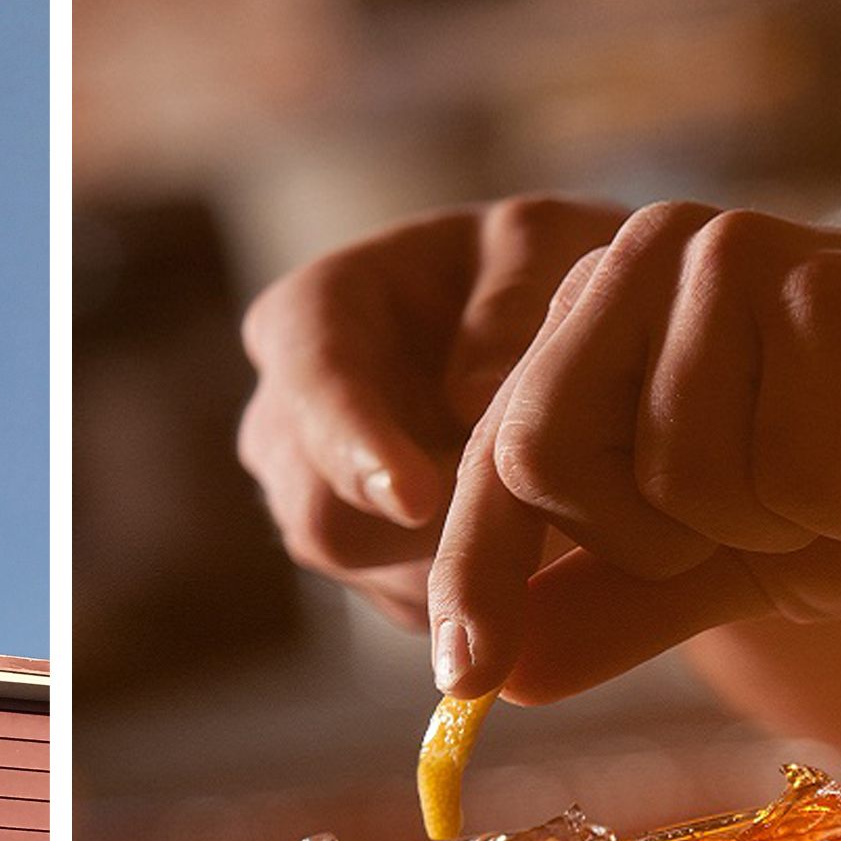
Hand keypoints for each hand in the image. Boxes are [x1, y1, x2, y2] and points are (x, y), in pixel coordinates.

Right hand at [236, 198, 628, 624]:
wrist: (552, 321)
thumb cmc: (535, 264)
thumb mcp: (540, 240)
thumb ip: (511, 298)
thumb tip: (468, 398)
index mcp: (309, 317)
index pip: (311, 387)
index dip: (356, 447)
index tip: (417, 498)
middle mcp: (287, 418)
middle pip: (319, 509)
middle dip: (417, 530)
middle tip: (533, 523)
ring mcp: (316, 497)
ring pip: (361, 569)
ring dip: (453, 559)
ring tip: (552, 520)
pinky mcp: (367, 562)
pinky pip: (406, 600)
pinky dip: (473, 584)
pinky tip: (540, 543)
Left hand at [424, 201, 840, 700]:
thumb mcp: (737, 563)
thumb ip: (618, 604)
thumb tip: (501, 675)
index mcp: (600, 322)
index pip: (496, 461)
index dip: (474, 573)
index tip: (464, 681)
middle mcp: (641, 264)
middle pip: (543, 456)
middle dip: (654, 542)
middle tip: (763, 523)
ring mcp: (724, 259)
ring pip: (676, 476)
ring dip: (777, 521)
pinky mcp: (817, 279)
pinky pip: (790, 464)